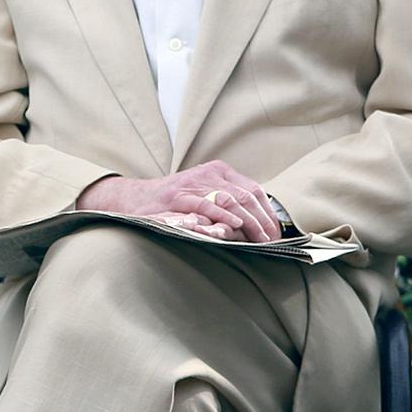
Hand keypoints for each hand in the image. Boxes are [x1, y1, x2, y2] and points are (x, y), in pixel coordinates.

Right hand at [74, 160, 281, 242]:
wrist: (135, 199)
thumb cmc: (173, 203)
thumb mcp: (203, 193)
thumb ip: (227, 201)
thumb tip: (259, 223)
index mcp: (218, 170)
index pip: (253, 190)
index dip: (268, 212)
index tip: (277, 232)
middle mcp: (208, 174)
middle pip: (247, 195)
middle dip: (263, 220)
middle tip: (272, 241)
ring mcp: (193, 184)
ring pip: (232, 200)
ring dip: (249, 222)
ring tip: (261, 239)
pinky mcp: (179, 196)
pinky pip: (207, 205)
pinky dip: (224, 216)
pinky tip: (236, 226)